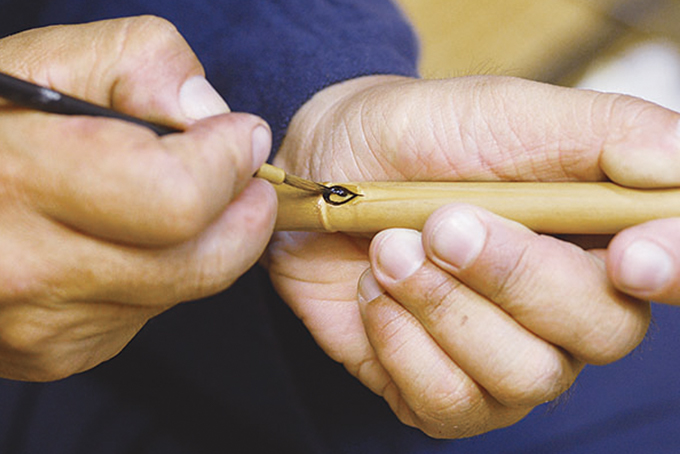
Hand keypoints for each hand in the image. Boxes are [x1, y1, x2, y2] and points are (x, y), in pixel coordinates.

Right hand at [0, 16, 276, 380]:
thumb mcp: (46, 61)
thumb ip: (138, 64)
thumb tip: (207, 111)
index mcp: (23, 182)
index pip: (180, 198)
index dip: (229, 164)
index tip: (243, 137)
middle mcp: (33, 271)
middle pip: (202, 263)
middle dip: (245, 218)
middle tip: (250, 183)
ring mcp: (44, 326)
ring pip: (182, 290)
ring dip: (200, 245)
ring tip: (172, 201)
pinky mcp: (54, 354)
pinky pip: (146, 315)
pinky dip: (158, 275)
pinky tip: (124, 241)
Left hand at [266, 75, 677, 436]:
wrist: (326, 173)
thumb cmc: (417, 137)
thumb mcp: (504, 112)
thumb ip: (601, 132)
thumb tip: (678, 166)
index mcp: (598, 235)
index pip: (673, 271)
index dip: (673, 270)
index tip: (629, 255)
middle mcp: (564, 307)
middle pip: (602, 332)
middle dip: (513, 277)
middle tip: (441, 223)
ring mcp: (504, 357)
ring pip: (523, 377)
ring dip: (444, 307)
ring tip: (389, 250)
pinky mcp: (441, 391)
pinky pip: (448, 404)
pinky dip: (402, 344)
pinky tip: (374, 293)